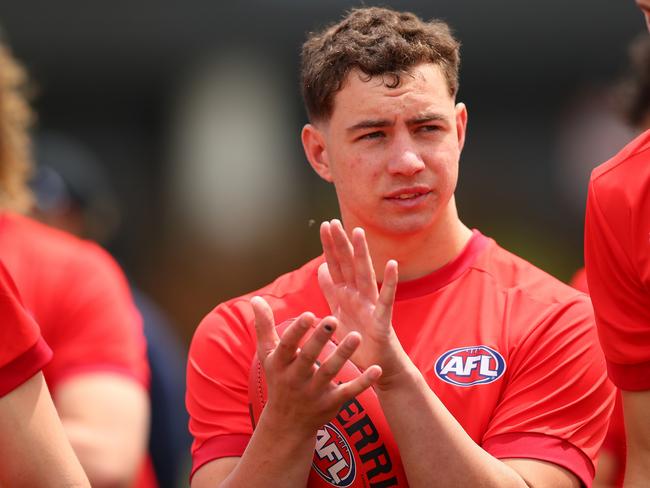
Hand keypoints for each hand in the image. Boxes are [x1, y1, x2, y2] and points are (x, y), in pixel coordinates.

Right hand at [251, 296, 380, 434]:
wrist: (286, 425)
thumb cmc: (279, 379)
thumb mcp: (268, 355)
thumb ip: (264, 327)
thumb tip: (255, 298)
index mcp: (280, 364)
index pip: (287, 345)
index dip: (297, 331)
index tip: (308, 314)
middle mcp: (295, 379)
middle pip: (308, 357)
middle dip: (320, 339)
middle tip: (334, 318)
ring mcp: (314, 393)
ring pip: (330, 372)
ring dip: (343, 354)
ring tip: (357, 335)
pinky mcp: (332, 404)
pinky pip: (349, 392)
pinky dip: (363, 382)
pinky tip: (377, 369)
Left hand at [318, 220, 408, 386]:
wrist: (377, 368)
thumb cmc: (359, 341)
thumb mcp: (338, 312)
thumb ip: (330, 290)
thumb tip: (321, 269)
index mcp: (346, 295)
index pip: (336, 266)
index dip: (330, 247)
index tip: (325, 226)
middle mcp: (358, 296)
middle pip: (348, 265)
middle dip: (340, 244)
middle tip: (334, 222)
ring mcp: (371, 306)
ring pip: (365, 275)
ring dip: (362, 254)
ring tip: (359, 233)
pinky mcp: (382, 320)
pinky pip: (386, 299)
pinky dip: (390, 282)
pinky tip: (392, 264)